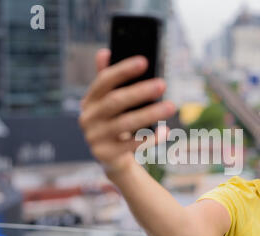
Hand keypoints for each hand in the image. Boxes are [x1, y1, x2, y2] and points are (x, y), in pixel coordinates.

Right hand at [79, 49, 174, 176]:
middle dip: (140, 92)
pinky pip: (132, 145)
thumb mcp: (109, 104)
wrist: (112, 159)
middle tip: (163, 84)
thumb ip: (108, 81)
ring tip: (172, 106)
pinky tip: (166, 131)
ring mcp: (95, 138)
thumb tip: (104, 52)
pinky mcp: (106, 155)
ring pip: (125, 124)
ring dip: (150, 114)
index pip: (104, 81)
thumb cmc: (115, 124)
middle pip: (115, 102)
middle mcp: (88, 118)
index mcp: (89, 101)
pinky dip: (151, 138)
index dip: (123, 70)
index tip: (144, 61)